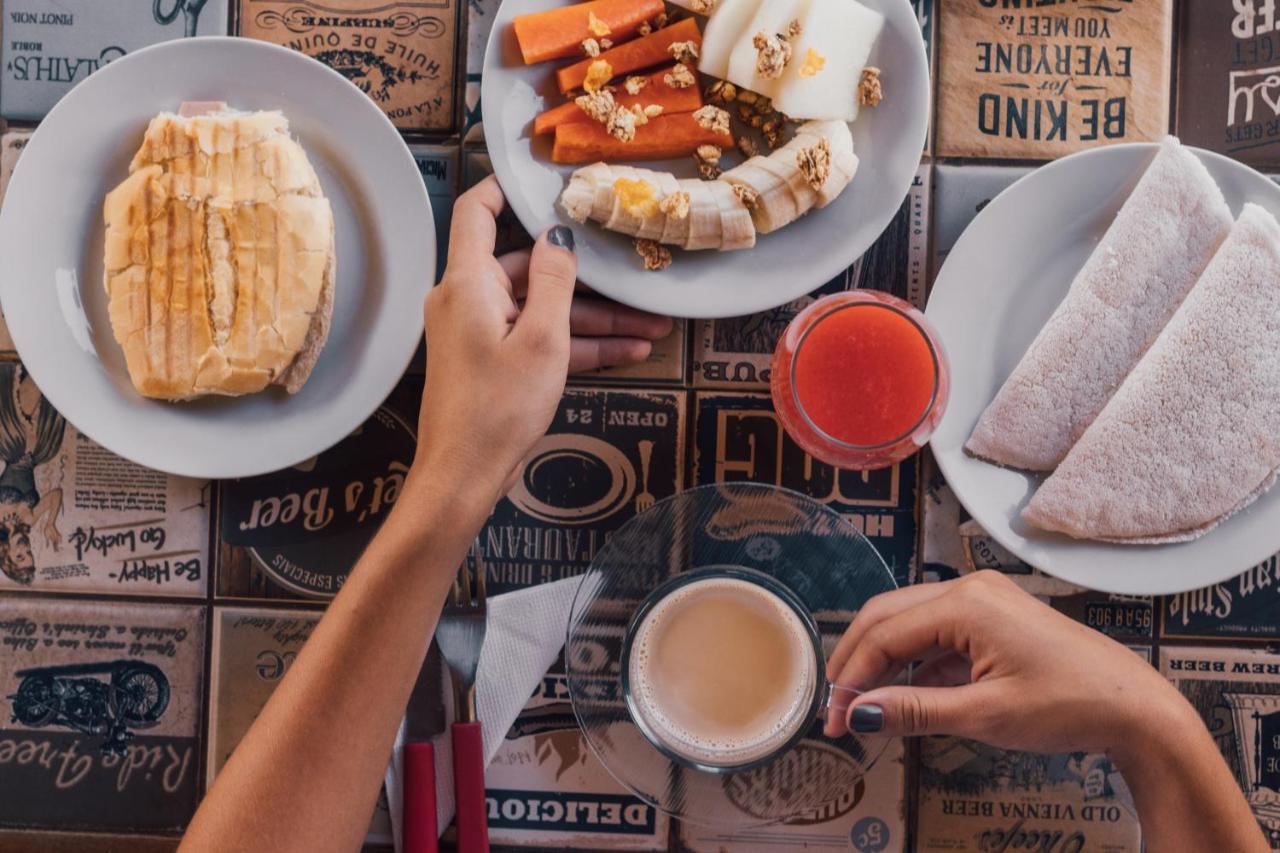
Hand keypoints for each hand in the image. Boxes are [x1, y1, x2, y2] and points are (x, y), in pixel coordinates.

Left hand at [413, 177, 672, 502]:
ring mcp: (479, 332)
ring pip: (542, 308)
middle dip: (587, 276)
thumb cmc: (496, 410)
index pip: (477, 210)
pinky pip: (538, 338)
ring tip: (651, 325)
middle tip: (632, 274)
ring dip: (595, 317)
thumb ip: (555, 280)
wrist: (465, 476)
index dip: (508, 188)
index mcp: (467, 283)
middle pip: (529, 268)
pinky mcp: (492, 361)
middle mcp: (467, 300)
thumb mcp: (542, 340)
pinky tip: (628, 350)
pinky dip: (577, 343)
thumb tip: (558, 235)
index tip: (547, 181)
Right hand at [825, 571, 1193, 755]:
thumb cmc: (1069, 705)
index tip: (836, 720)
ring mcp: (984, 600)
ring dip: (884, 663)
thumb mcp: (985, 715)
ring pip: (910, 624)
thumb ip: (915, 710)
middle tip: (838, 709)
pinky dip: (915, 664)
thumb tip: (860, 714)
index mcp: (965, 603)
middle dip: (858, 663)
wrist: (1137, 709)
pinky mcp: (995, 618)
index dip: (852, 678)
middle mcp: (969, 589)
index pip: (885, 635)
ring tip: (866, 707)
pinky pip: (937, 634)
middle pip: (888, 617)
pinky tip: (906, 696)